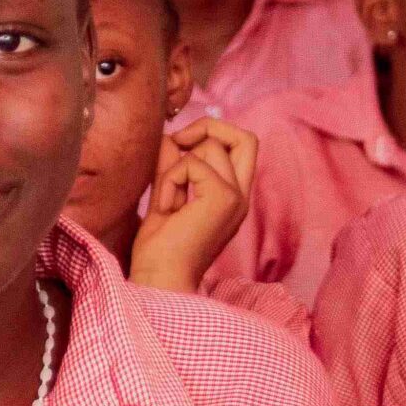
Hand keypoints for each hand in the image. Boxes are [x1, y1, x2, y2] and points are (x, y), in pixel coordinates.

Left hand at [127, 119, 258, 294]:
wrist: (159, 279)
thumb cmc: (160, 249)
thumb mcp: (166, 196)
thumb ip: (172, 167)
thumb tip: (170, 137)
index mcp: (233, 197)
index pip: (243, 146)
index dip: (214, 133)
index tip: (181, 144)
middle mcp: (241, 196)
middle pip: (246, 137)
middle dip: (208, 126)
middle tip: (177, 144)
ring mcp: (236, 198)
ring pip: (210, 147)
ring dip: (176, 166)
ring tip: (167, 199)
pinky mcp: (223, 199)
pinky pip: (191, 163)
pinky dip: (169, 180)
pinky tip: (166, 208)